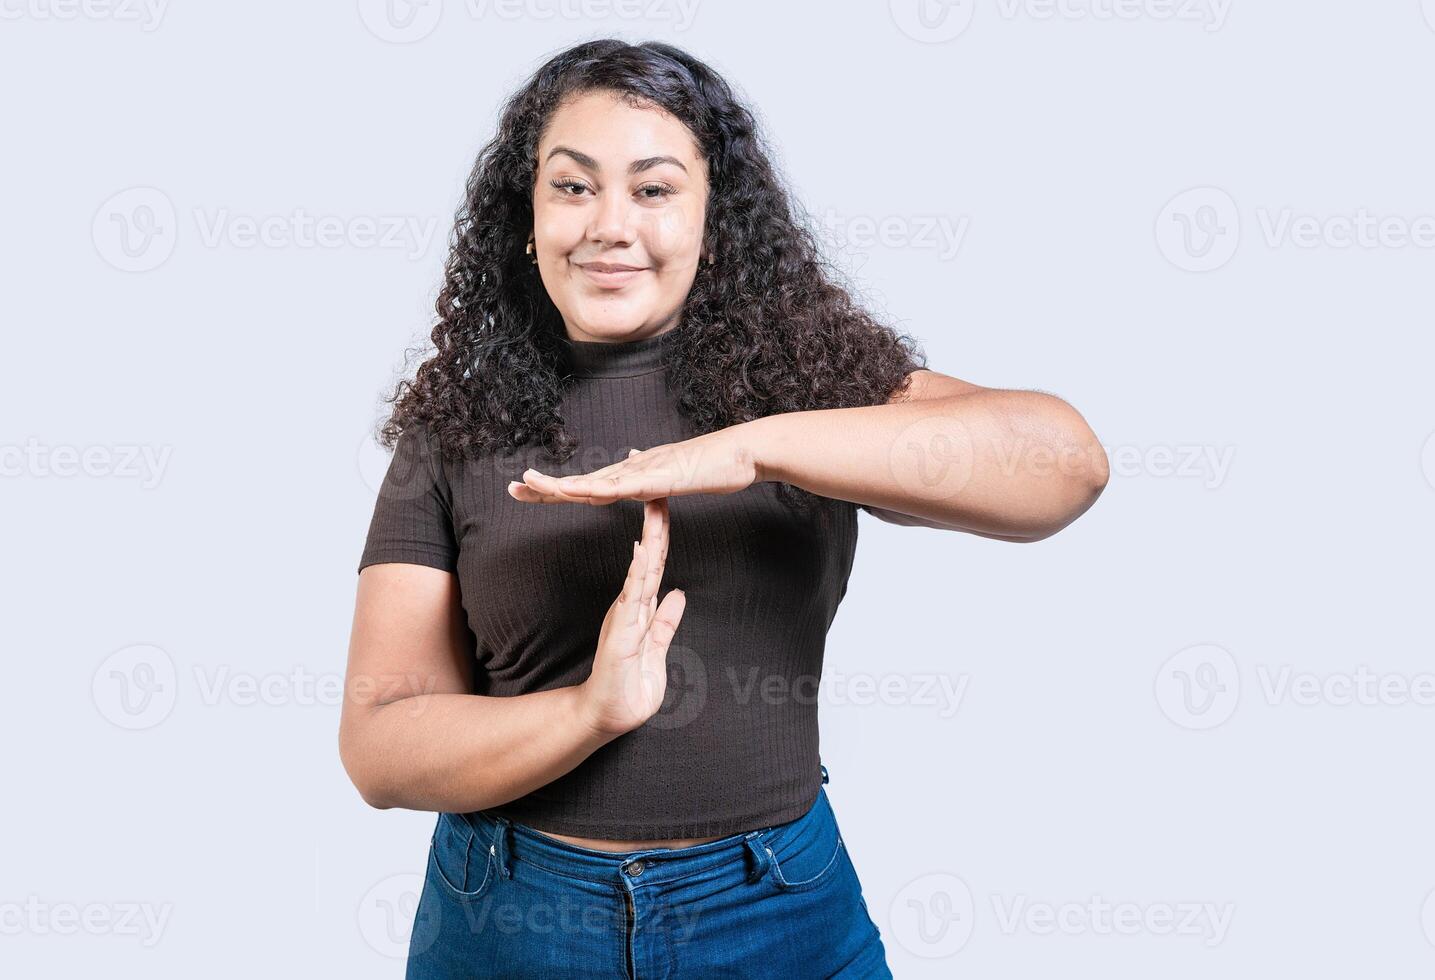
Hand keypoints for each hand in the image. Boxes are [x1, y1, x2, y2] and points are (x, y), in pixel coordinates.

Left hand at [508, 430, 759, 504]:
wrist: (743, 453)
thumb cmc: (713, 465)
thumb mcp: (674, 473)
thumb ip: (650, 473)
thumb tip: (633, 465)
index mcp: (632, 475)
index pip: (586, 485)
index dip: (554, 489)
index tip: (525, 491)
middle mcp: (632, 470)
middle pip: (581, 482)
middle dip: (544, 487)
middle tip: (511, 490)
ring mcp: (645, 473)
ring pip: (596, 483)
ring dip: (562, 486)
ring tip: (530, 484)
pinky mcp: (662, 478)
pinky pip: (626, 487)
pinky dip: (599, 489)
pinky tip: (578, 492)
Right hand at [577, 496, 686, 737]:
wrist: (606, 717)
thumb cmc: (628, 687)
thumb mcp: (656, 650)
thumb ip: (665, 624)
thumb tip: (678, 596)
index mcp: (639, 610)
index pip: (655, 567)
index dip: (662, 539)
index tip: (666, 509)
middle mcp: (630, 607)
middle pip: (647, 560)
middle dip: (654, 526)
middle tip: (659, 492)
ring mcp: (624, 618)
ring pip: (640, 572)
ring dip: (649, 541)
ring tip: (654, 511)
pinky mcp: (621, 633)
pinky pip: (632, 598)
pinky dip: (638, 573)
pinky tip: (642, 552)